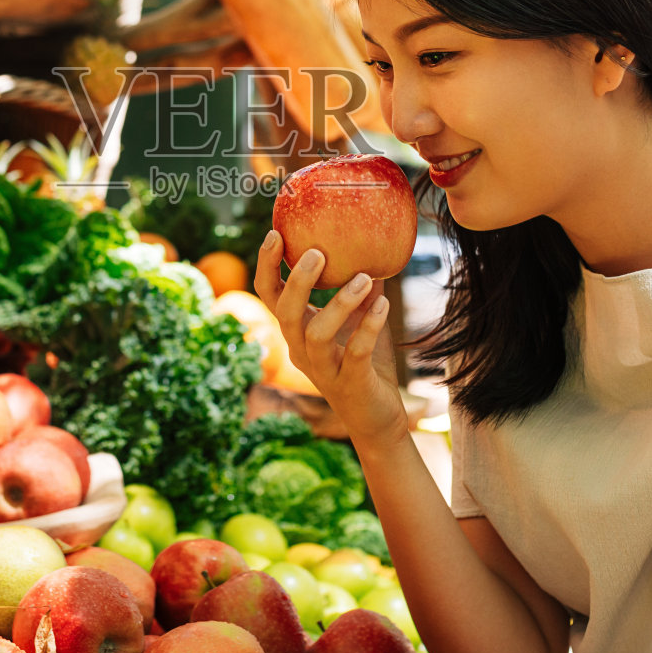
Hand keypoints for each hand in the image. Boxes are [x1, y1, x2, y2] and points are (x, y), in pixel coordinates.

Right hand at [256, 230, 409, 448]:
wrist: (377, 418)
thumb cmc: (365, 363)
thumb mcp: (361, 318)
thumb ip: (361, 287)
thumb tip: (373, 244)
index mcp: (297, 331)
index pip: (270, 296)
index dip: (267, 266)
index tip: (275, 234)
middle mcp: (301, 350)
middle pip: (285, 313)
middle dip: (297, 281)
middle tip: (317, 253)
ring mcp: (323, 370)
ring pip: (317, 335)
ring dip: (339, 303)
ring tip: (364, 278)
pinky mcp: (350, 384)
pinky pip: (354, 353)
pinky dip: (368, 326)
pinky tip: (384, 303)